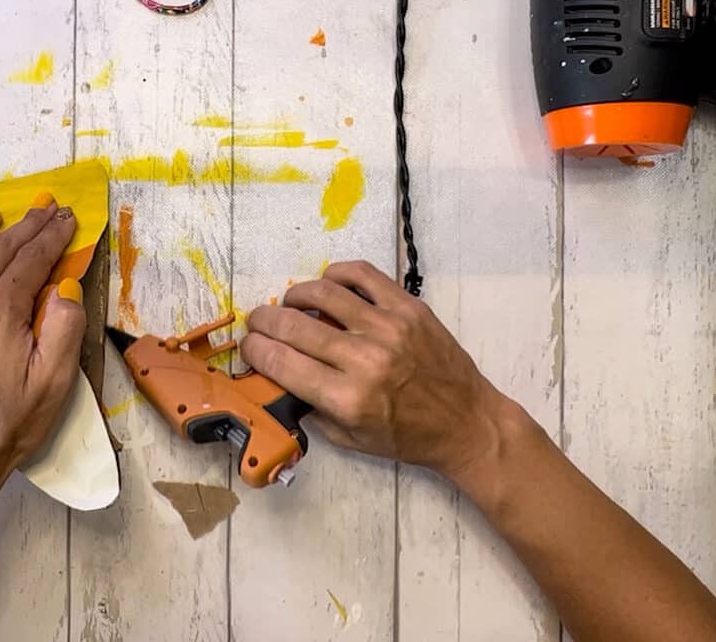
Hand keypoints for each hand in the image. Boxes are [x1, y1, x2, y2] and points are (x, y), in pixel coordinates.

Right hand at [239, 260, 509, 483]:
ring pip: (323, 293)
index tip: (248, 345)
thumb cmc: (408, 436)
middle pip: (293, 325)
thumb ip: (311, 408)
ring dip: (294, 295)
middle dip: (264, 320)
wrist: (466, 422)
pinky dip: (336, 275)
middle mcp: (365, 359)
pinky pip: (362, 275)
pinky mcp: (408, 307)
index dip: (254, 349)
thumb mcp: (350, 439)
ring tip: (291, 303)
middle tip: (258, 321)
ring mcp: (388, 328)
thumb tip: (278, 376)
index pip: (281, 362)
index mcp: (347, 398)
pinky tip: (328, 286)